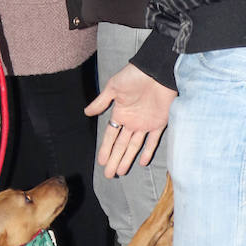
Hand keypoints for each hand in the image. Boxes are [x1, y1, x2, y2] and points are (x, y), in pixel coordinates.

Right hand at [86, 62, 176, 177]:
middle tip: (109, 175)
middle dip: (115, 159)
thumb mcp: (113, 87)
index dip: (106, 149)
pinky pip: (153, 140)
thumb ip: (101, 102)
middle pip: (121, 145)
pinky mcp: (159, 122)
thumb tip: (86, 113)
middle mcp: (132, 121)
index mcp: (120, 113)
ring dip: (128, 159)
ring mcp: (146, 123)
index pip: (111, 136)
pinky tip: (142, 162)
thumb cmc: (134, 76)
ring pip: (135, 146)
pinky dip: (148, 151)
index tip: (101, 162)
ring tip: (121, 172)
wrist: (157, 70)